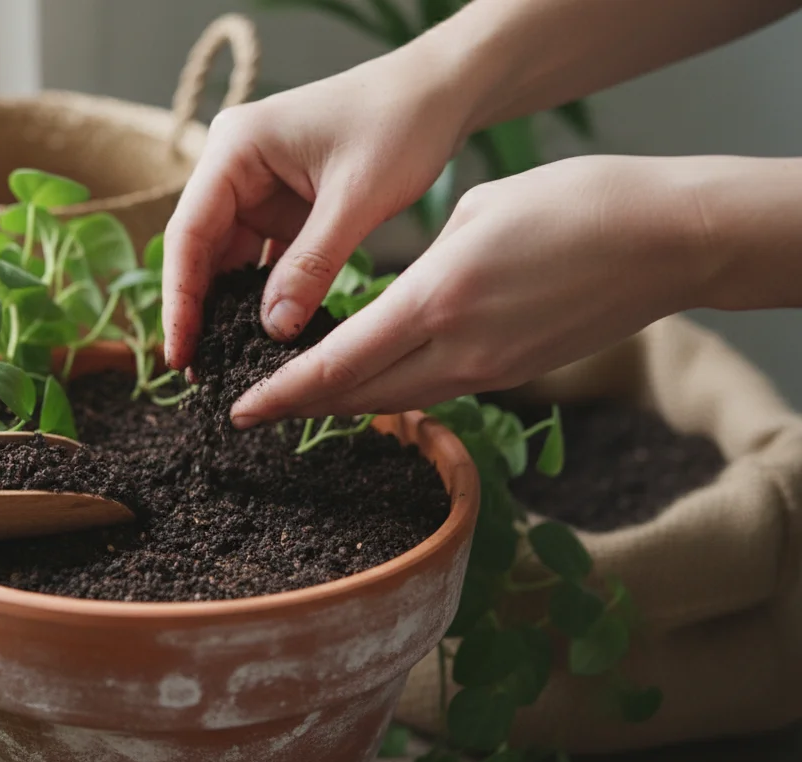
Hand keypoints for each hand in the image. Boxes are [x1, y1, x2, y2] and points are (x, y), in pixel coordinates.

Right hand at [162, 46, 476, 369]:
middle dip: (198, 311)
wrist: (440, 93)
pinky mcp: (283, 207)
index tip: (180, 352)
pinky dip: (264, 297)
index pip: (188, 232)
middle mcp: (234, 167)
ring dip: (228, 309)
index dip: (179, 298)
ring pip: (228, 260)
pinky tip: (264, 337)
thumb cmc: (399, 123)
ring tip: (224, 365)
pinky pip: (262, 260)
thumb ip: (312, 265)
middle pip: (200, 250)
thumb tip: (273, 330)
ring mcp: (257, 188)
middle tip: (197, 374)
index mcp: (234, 149)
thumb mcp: (355, 198)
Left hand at [230, 155, 716, 425]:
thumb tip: (390, 308)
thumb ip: (417, 273)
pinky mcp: (514, 373)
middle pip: (359, 398)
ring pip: (398, 402)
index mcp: (435, 300)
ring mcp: (490, 369)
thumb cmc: (570, 205)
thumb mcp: (471, 217)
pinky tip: (373, 381)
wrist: (664, 239)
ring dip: (346, 404)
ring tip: (301, 401)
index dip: (283, 395)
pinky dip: (395, 391)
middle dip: (301, 409)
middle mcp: (458, 349)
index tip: (241, 409)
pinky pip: (437, 391)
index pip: (337, 366)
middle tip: (254, 412)